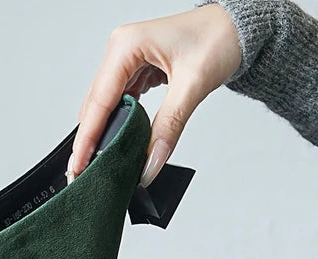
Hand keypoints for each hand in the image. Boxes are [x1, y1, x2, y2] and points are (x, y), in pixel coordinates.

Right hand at [68, 4, 240, 186]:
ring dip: (103, 133)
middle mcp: (121, 50)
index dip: (87, 137)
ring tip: (98, 163)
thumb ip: (169, 127)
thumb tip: (150, 164)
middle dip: (89, 139)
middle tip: (83, 173)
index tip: (79, 166)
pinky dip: (118, 124)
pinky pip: (119, 102)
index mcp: (127, 45)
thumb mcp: (193, 86)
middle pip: (95, 105)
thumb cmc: (220, 37)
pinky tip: (118, 142)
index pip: (99, 101)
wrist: (239, 26)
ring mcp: (127, 60)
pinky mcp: (137, 70)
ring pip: (105, 106)